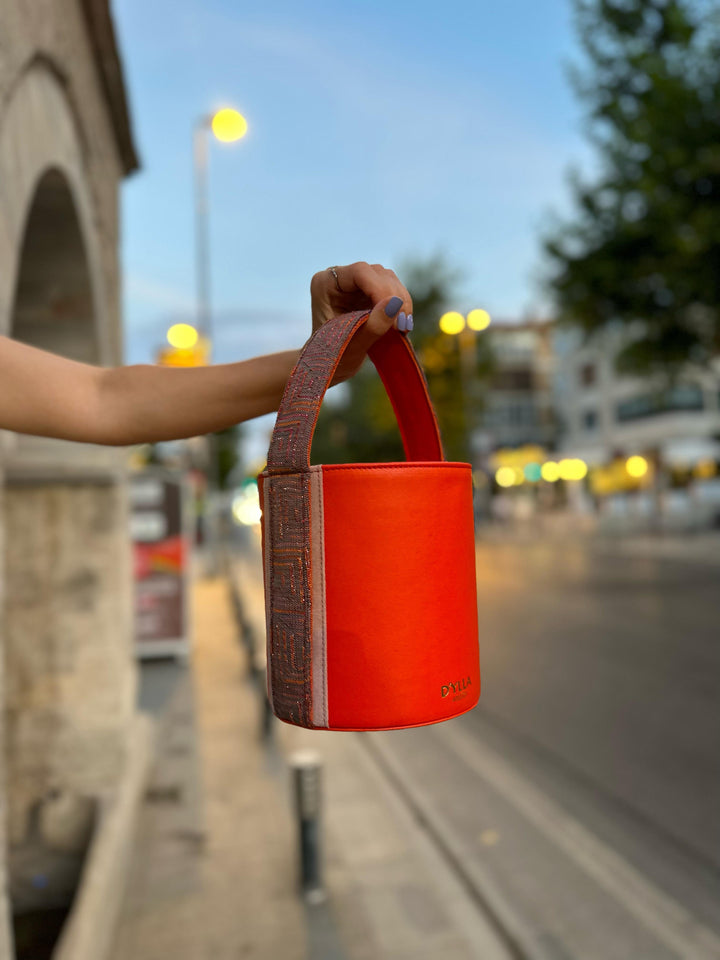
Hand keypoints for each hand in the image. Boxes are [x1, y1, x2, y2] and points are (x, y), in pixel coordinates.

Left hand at [310, 261, 412, 383]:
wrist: (327, 366)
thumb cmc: (332, 358)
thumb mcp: (352, 347)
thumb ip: (372, 326)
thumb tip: (395, 303)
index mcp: (325, 284)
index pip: (360, 273)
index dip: (381, 289)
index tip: (393, 316)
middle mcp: (340, 278)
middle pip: (377, 274)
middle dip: (395, 298)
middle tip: (402, 326)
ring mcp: (356, 284)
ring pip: (388, 280)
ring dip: (401, 302)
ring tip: (403, 328)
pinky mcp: (370, 293)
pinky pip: (393, 291)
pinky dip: (401, 306)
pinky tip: (403, 325)